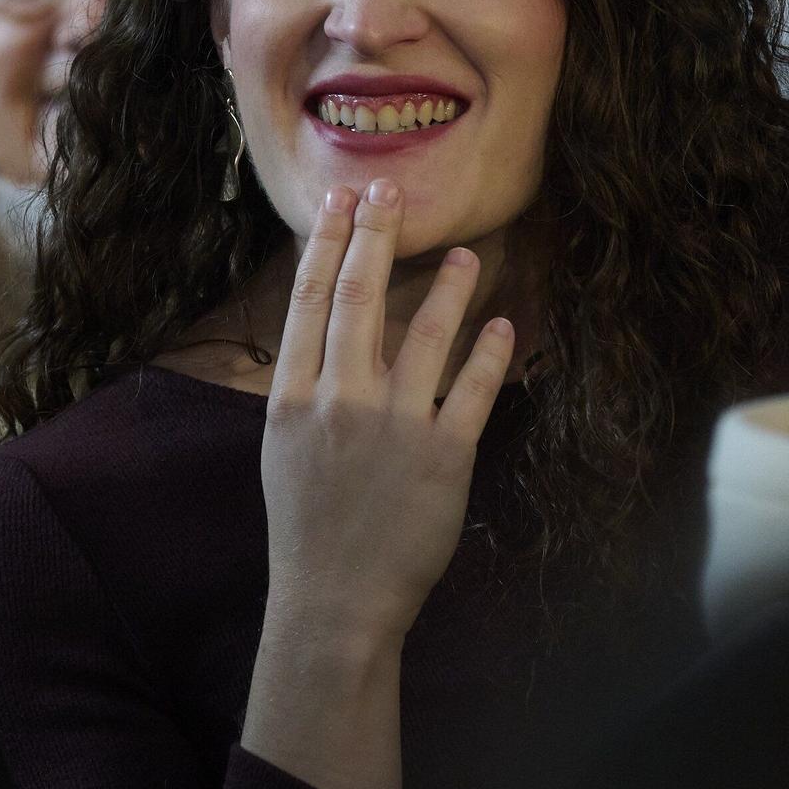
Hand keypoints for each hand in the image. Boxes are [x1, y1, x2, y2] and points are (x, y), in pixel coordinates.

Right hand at [260, 179, 514, 648]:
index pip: (309, 302)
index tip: (342, 199)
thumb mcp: (283, 448)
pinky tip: (504, 326)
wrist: (334, 600)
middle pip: (359, 299)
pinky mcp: (444, 455)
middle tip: (392, 188)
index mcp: (294, 398)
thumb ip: (304, 387)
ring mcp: (394, 426)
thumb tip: (320, 328)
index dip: (328, 244)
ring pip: (426, 334)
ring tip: (469, 253)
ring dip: (450, 287)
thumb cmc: (308, 526)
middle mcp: (341, 401)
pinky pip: (475, 390)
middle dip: (377, 236)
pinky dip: (491, 353)